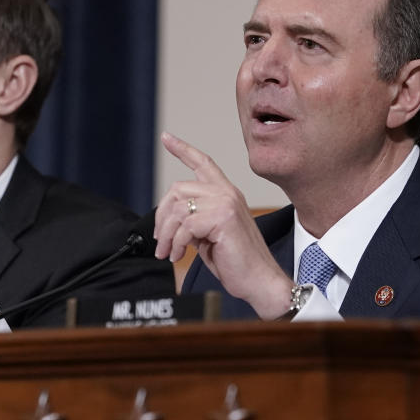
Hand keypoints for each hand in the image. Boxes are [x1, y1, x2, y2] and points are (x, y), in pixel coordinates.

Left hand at [154, 132, 291, 318]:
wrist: (260, 281)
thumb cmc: (237, 262)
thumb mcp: (209, 236)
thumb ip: (194, 221)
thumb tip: (171, 221)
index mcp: (226, 194)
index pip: (203, 163)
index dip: (183, 149)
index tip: (166, 138)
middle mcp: (227, 193)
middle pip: (178, 189)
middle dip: (161, 216)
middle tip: (160, 240)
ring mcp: (226, 203)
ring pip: (178, 208)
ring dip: (166, 234)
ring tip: (169, 253)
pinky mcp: (223, 217)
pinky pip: (185, 226)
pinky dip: (177, 243)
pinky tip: (179, 255)